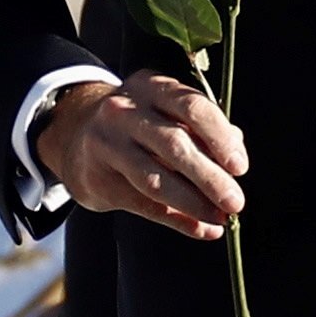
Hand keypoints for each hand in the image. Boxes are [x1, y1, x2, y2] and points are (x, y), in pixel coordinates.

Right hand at [39, 70, 247, 240]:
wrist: (75, 135)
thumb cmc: (142, 124)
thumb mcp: (169, 112)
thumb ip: (204, 130)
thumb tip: (236, 159)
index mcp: (152, 87)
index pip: (192, 107)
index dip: (219, 138)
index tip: (240, 167)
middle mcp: (125, 111)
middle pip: (174, 145)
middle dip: (210, 177)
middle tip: (236, 202)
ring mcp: (105, 144)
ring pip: (155, 179)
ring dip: (194, 203)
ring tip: (220, 218)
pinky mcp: (95, 178)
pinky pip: (142, 204)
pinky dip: (176, 219)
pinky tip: (201, 229)